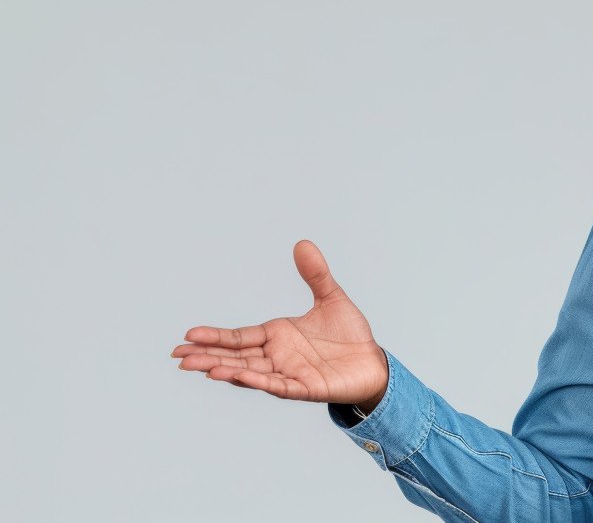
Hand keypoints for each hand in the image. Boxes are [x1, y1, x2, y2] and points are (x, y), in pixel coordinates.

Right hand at [171, 239, 388, 408]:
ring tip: (203, 369)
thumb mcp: (331, 298)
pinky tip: (242, 377)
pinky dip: (261, 381)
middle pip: (236, 357)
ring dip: (228, 371)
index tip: (188, 334)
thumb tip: (302, 243)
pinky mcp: (307, 389)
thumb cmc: (350, 335)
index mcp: (277, 336)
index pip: (238, 337)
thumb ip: (315, 274)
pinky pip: (281, 386)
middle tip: (180, 356)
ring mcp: (290, 374)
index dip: (214, 337)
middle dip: (209, 357)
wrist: (374, 362)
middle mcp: (277, 357)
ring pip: (251, 373)